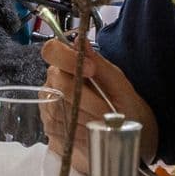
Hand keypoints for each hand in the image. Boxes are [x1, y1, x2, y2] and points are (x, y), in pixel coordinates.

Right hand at [39, 36, 154, 148]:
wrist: (125, 135)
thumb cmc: (124, 105)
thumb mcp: (118, 83)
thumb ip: (99, 63)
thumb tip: (80, 40)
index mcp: (67, 65)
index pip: (52, 50)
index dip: (68, 58)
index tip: (91, 70)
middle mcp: (53, 83)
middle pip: (60, 85)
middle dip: (88, 99)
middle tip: (107, 109)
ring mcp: (48, 107)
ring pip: (61, 110)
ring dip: (87, 118)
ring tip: (103, 122)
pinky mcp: (50, 130)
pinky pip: (60, 129)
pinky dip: (81, 133)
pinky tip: (92, 132)